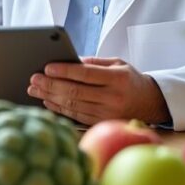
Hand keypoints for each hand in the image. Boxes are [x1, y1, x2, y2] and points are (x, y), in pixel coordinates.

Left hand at [27, 57, 170, 124]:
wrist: (150, 102)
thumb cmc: (129, 79)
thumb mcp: (117, 63)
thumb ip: (94, 62)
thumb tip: (68, 61)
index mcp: (117, 78)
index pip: (86, 74)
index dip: (65, 71)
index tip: (47, 67)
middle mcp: (113, 97)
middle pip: (76, 92)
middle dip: (51, 85)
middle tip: (34, 79)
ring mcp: (107, 113)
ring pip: (73, 105)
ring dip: (51, 97)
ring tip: (35, 90)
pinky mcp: (102, 123)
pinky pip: (76, 116)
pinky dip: (59, 109)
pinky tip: (47, 101)